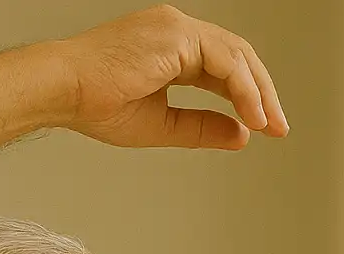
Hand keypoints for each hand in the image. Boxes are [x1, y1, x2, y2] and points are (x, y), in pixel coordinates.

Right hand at [50, 5, 288, 149]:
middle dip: (262, 94)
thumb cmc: (95, 105)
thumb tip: (241, 135)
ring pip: (237, 56)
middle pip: (238, 57)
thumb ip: (202, 128)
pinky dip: (243, 89)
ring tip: (269, 126)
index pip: (223, 68)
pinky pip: (225, 61)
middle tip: (278, 128)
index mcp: (169, 48)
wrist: (64, 91)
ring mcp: (177, 28)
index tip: (262, 126)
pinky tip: (252, 115)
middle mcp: (176, 31)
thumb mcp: (162, 125)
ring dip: (258, 93)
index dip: (246, 96)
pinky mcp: (176, 34)